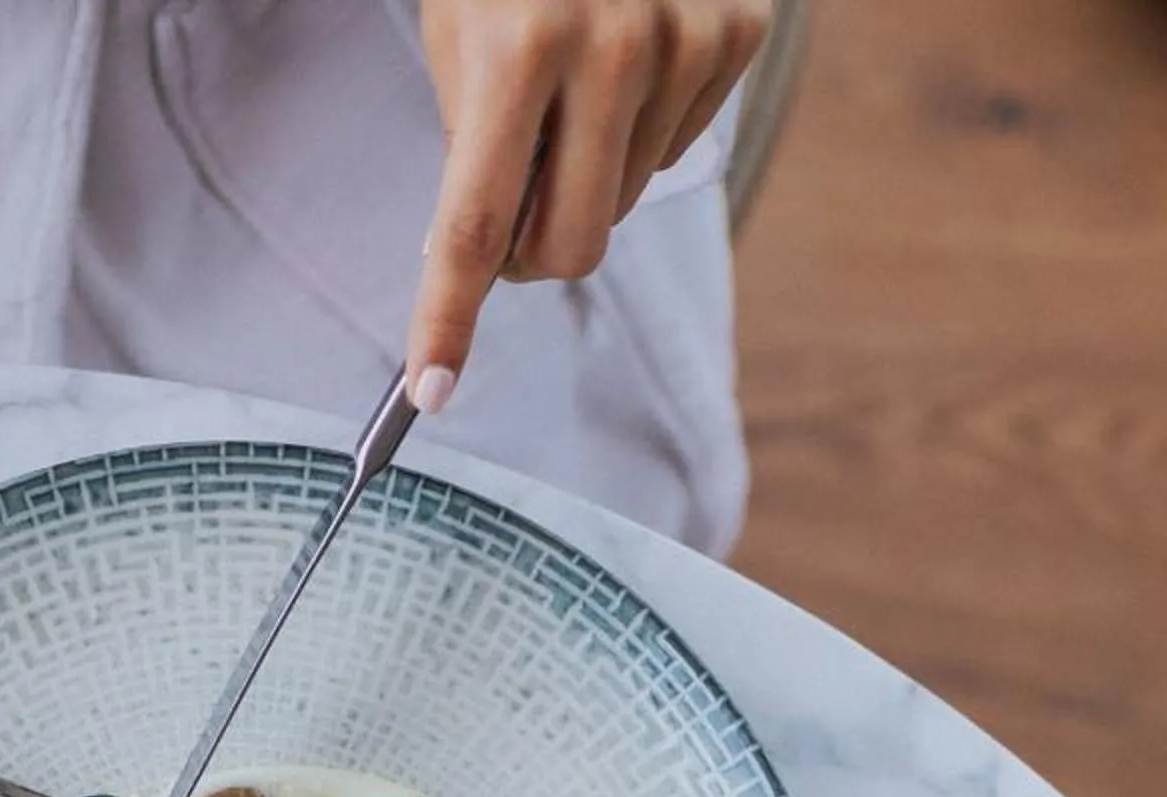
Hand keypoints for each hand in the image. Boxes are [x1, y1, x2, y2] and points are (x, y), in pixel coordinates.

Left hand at [408, 0, 769, 407]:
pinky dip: (639, 133)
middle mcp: (612, 51)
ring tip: (567, 99)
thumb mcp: (459, 34)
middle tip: (506, 219)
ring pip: (624, 201)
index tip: (428, 391)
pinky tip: (624, 67)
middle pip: (567, 245)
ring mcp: (687, 41)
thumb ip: (473, 150)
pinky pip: (678, 149)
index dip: (446, 319)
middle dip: (528, 259)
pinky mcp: (738, 33)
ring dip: (585, 181)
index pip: (472, 227)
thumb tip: (491, 264)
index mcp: (519, 52)